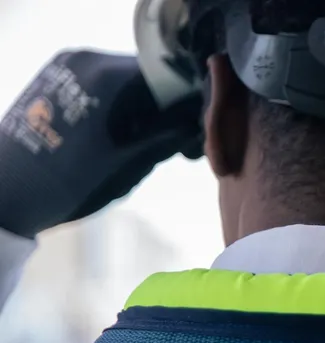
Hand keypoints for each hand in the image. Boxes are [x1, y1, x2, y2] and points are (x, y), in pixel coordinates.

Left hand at [0, 50, 202, 238]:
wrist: (5, 193)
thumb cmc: (67, 183)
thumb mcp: (128, 163)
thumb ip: (166, 137)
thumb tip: (198, 125)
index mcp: (107, 77)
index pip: (169, 77)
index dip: (189, 104)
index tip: (199, 132)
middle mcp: (87, 60)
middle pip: (147, 76)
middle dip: (167, 108)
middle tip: (181, 145)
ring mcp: (68, 65)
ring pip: (126, 80)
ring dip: (145, 108)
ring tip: (154, 145)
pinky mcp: (56, 77)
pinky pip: (102, 83)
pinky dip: (120, 105)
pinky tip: (126, 136)